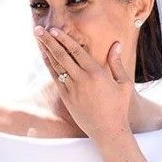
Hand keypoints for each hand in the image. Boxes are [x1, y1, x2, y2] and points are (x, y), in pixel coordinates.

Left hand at [34, 26, 133, 141]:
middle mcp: (82, 80)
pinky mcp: (66, 98)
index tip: (54, 29)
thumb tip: (117, 44)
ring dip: (46, 51)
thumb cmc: (119, 107)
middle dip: (49, 41)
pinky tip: (44, 56)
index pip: (77, 51)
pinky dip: (49, 65)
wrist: (108, 131)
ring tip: (38, 39)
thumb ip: (117, 62)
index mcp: (96, 73)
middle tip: (38, 30)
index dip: (64, 39)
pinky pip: (55, 78)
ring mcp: (72, 89)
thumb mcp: (123, 84)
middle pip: (62, 55)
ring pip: (56, 66)